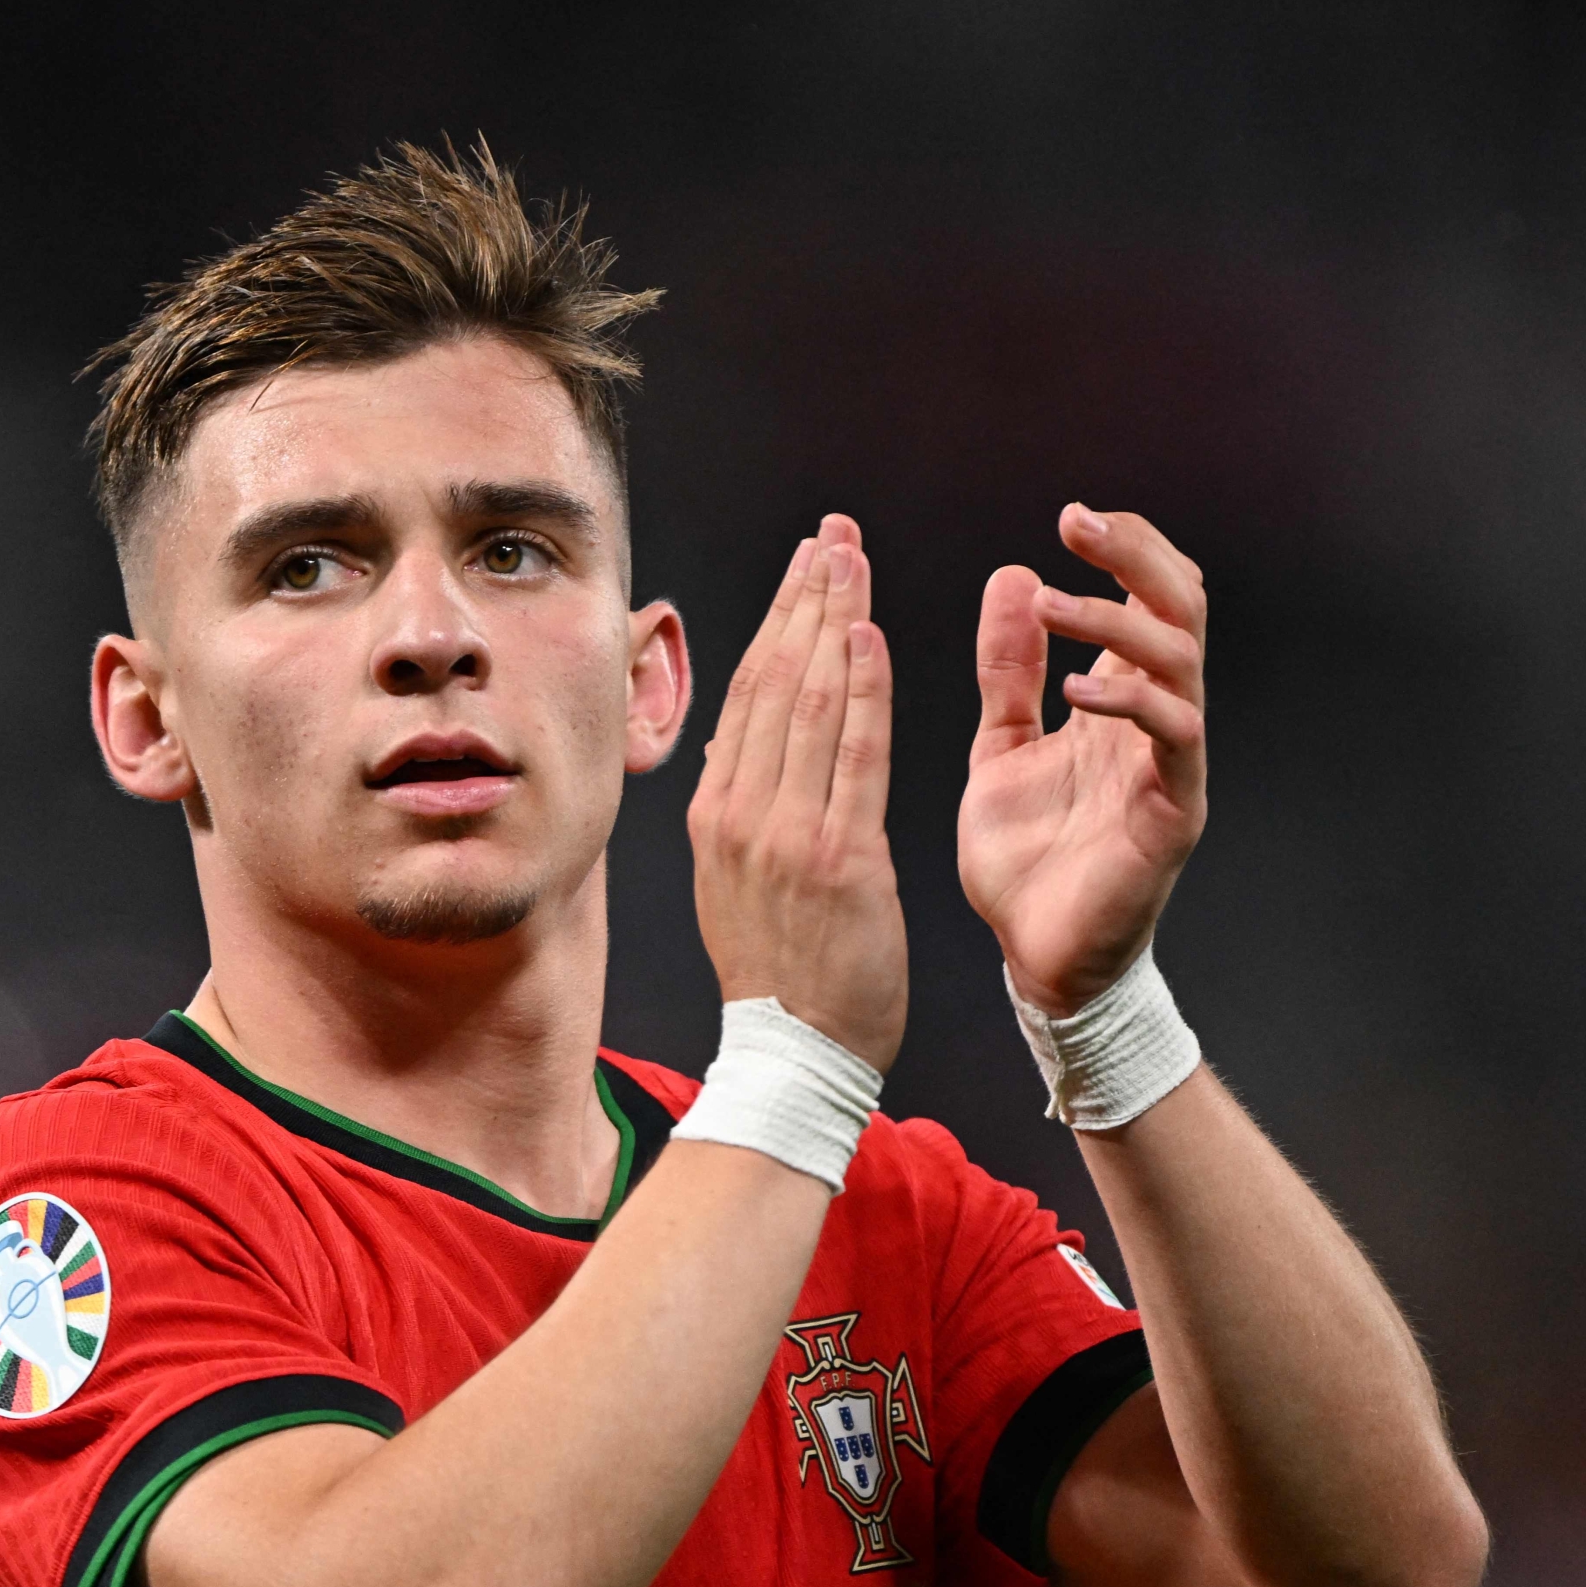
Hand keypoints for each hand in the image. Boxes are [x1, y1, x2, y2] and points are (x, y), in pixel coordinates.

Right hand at [687, 514, 905, 1071]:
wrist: (794, 1052)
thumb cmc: (779, 970)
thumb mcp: (735, 879)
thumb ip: (742, 806)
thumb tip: (742, 742)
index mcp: (715, 814)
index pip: (749, 693)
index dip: (779, 619)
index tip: (805, 564)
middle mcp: (740, 812)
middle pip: (776, 680)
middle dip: (806, 597)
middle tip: (833, 534)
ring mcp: (784, 834)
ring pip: (810, 703)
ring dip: (833, 621)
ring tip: (851, 560)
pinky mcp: (837, 859)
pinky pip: (852, 756)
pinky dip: (861, 690)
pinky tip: (869, 636)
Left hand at [960, 504, 1207, 1015]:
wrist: (1036, 957)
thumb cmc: (1026, 858)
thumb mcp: (1001, 745)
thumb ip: (1008, 670)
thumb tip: (1012, 577)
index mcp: (1116, 699)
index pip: (1148, 598)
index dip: (1123, 550)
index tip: (1070, 517)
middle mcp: (1155, 720)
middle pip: (1180, 609)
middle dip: (1136, 556)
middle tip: (1076, 520)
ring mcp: (1172, 763)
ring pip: (1182, 661)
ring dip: (1119, 620)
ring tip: (1056, 604)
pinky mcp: (1173, 811)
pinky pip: (1175, 736)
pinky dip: (1132, 702)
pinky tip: (1077, 688)